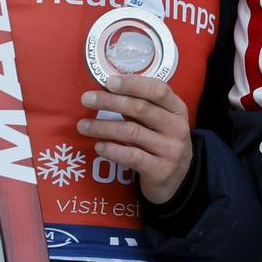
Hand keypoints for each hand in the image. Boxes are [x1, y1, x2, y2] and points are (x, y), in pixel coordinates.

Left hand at [79, 75, 195, 205]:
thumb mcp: (161, 122)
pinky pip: (132, 156)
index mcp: (177, 109)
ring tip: (83, 126)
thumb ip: (141, 109)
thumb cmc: (162, 143)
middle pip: (141, 108)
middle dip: (110, 102)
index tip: (109, 81)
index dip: (133, 83)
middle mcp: (177, 127)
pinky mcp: (160, 170)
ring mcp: (170, 149)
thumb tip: (108, 91)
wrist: (178, 180)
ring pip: (132, 132)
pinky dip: (112, 150)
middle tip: (86, 99)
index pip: (158, 90)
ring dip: (103, 127)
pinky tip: (99, 147)